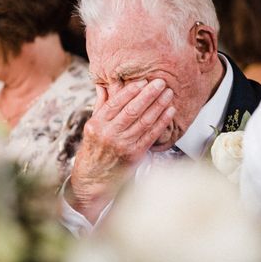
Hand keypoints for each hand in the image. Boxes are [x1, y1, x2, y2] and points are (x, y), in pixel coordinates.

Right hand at [67, 78, 175, 221]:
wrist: (92, 180)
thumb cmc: (93, 152)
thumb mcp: (91, 127)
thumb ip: (100, 106)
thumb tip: (102, 86)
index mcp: (97, 124)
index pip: (116, 103)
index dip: (131, 91)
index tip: (142, 81)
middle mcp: (109, 134)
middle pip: (132, 110)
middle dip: (148, 94)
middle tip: (160, 82)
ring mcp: (123, 145)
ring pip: (144, 121)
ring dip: (158, 106)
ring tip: (168, 94)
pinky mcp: (135, 155)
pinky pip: (151, 135)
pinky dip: (162, 122)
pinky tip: (169, 111)